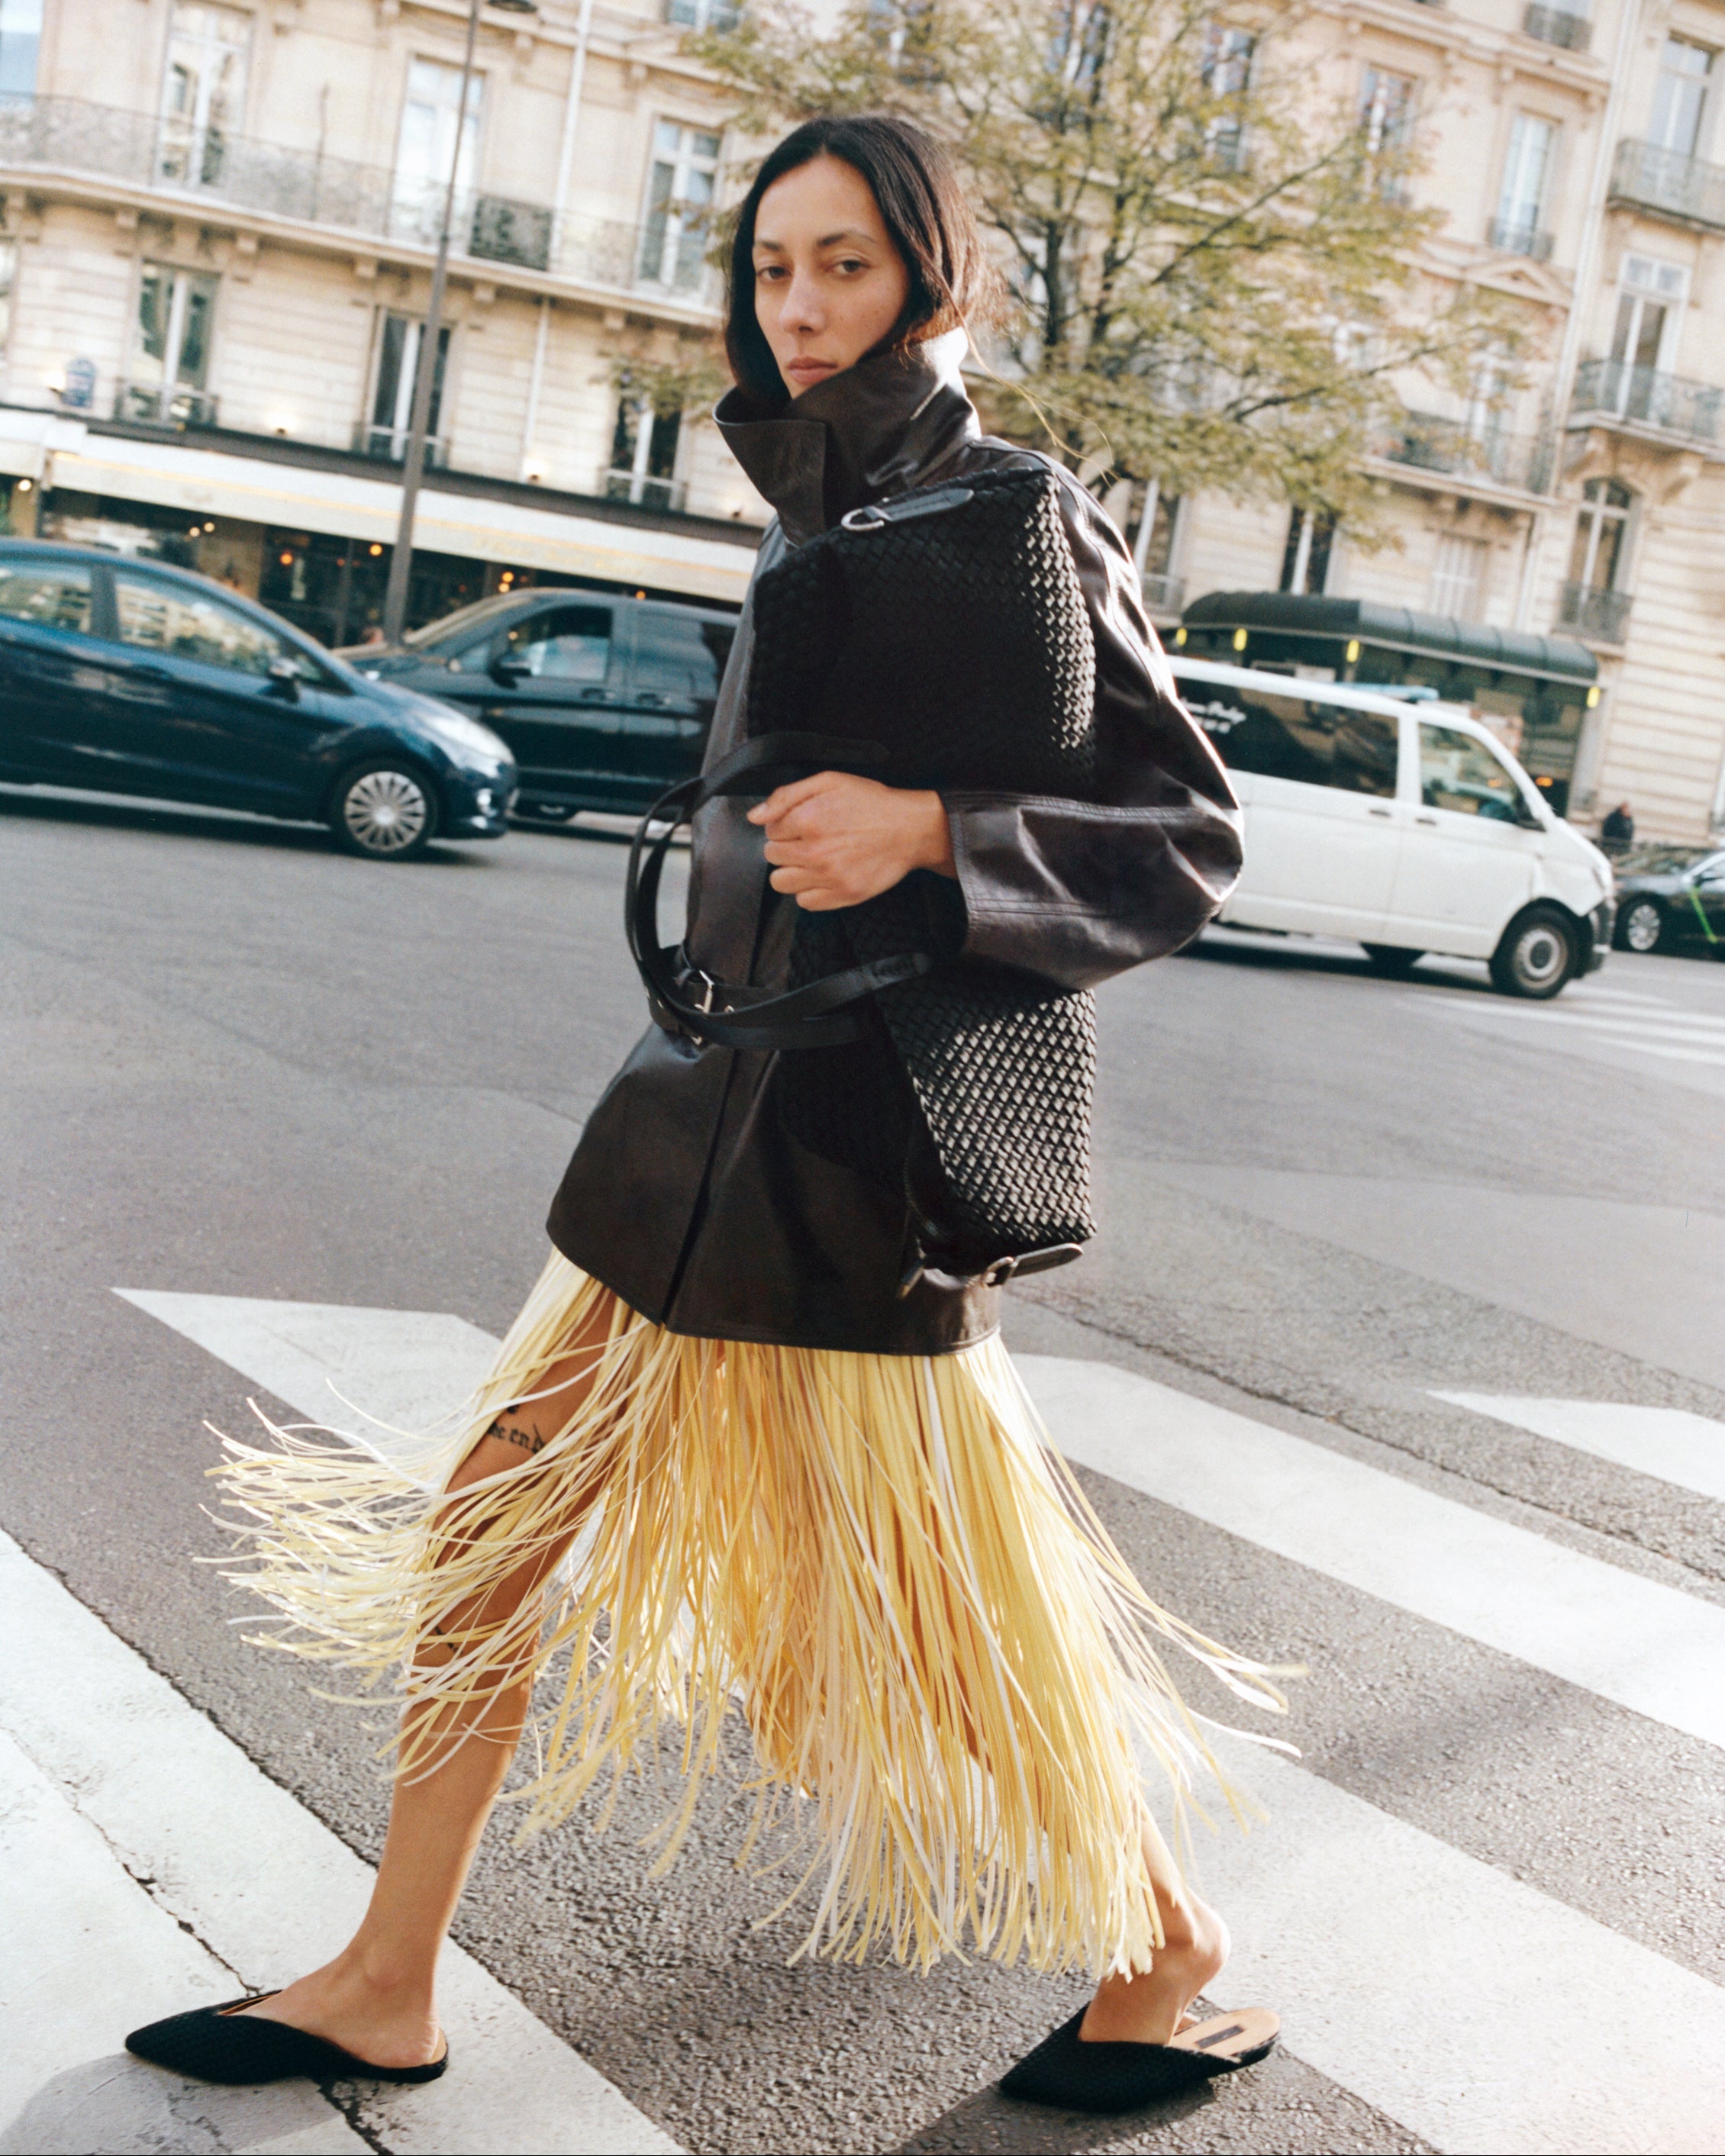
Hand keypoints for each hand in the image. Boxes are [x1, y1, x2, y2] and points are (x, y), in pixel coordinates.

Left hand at [747, 770, 954, 910]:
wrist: (910, 829)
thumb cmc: (871, 803)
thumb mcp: (829, 781)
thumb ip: (786, 796)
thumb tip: (755, 816)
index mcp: (807, 819)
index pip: (770, 831)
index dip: (785, 825)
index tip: (802, 823)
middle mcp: (814, 852)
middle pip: (772, 856)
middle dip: (786, 846)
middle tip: (810, 839)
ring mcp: (828, 877)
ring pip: (781, 882)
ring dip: (791, 870)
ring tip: (812, 860)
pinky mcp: (842, 896)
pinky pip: (804, 902)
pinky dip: (809, 891)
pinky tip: (823, 875)